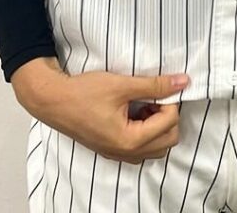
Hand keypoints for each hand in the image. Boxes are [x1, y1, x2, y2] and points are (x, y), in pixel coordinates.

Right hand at [11, 56, 189, 163]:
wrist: (53, 100)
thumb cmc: (85, 92)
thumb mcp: (123, 85)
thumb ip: (156, 85)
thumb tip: (183, 82)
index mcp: (129, 141)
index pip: (169, 124)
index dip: (170, 101)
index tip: (159, 87)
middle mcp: (125, 153)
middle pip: (168, 140)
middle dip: (167, 116)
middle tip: (155, 96)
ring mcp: (117, 154)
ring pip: (156, 147)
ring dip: (158, 125)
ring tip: (145, 103)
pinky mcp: (111, 149)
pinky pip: (141, 147)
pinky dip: (146, 130)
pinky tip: (135, 110)